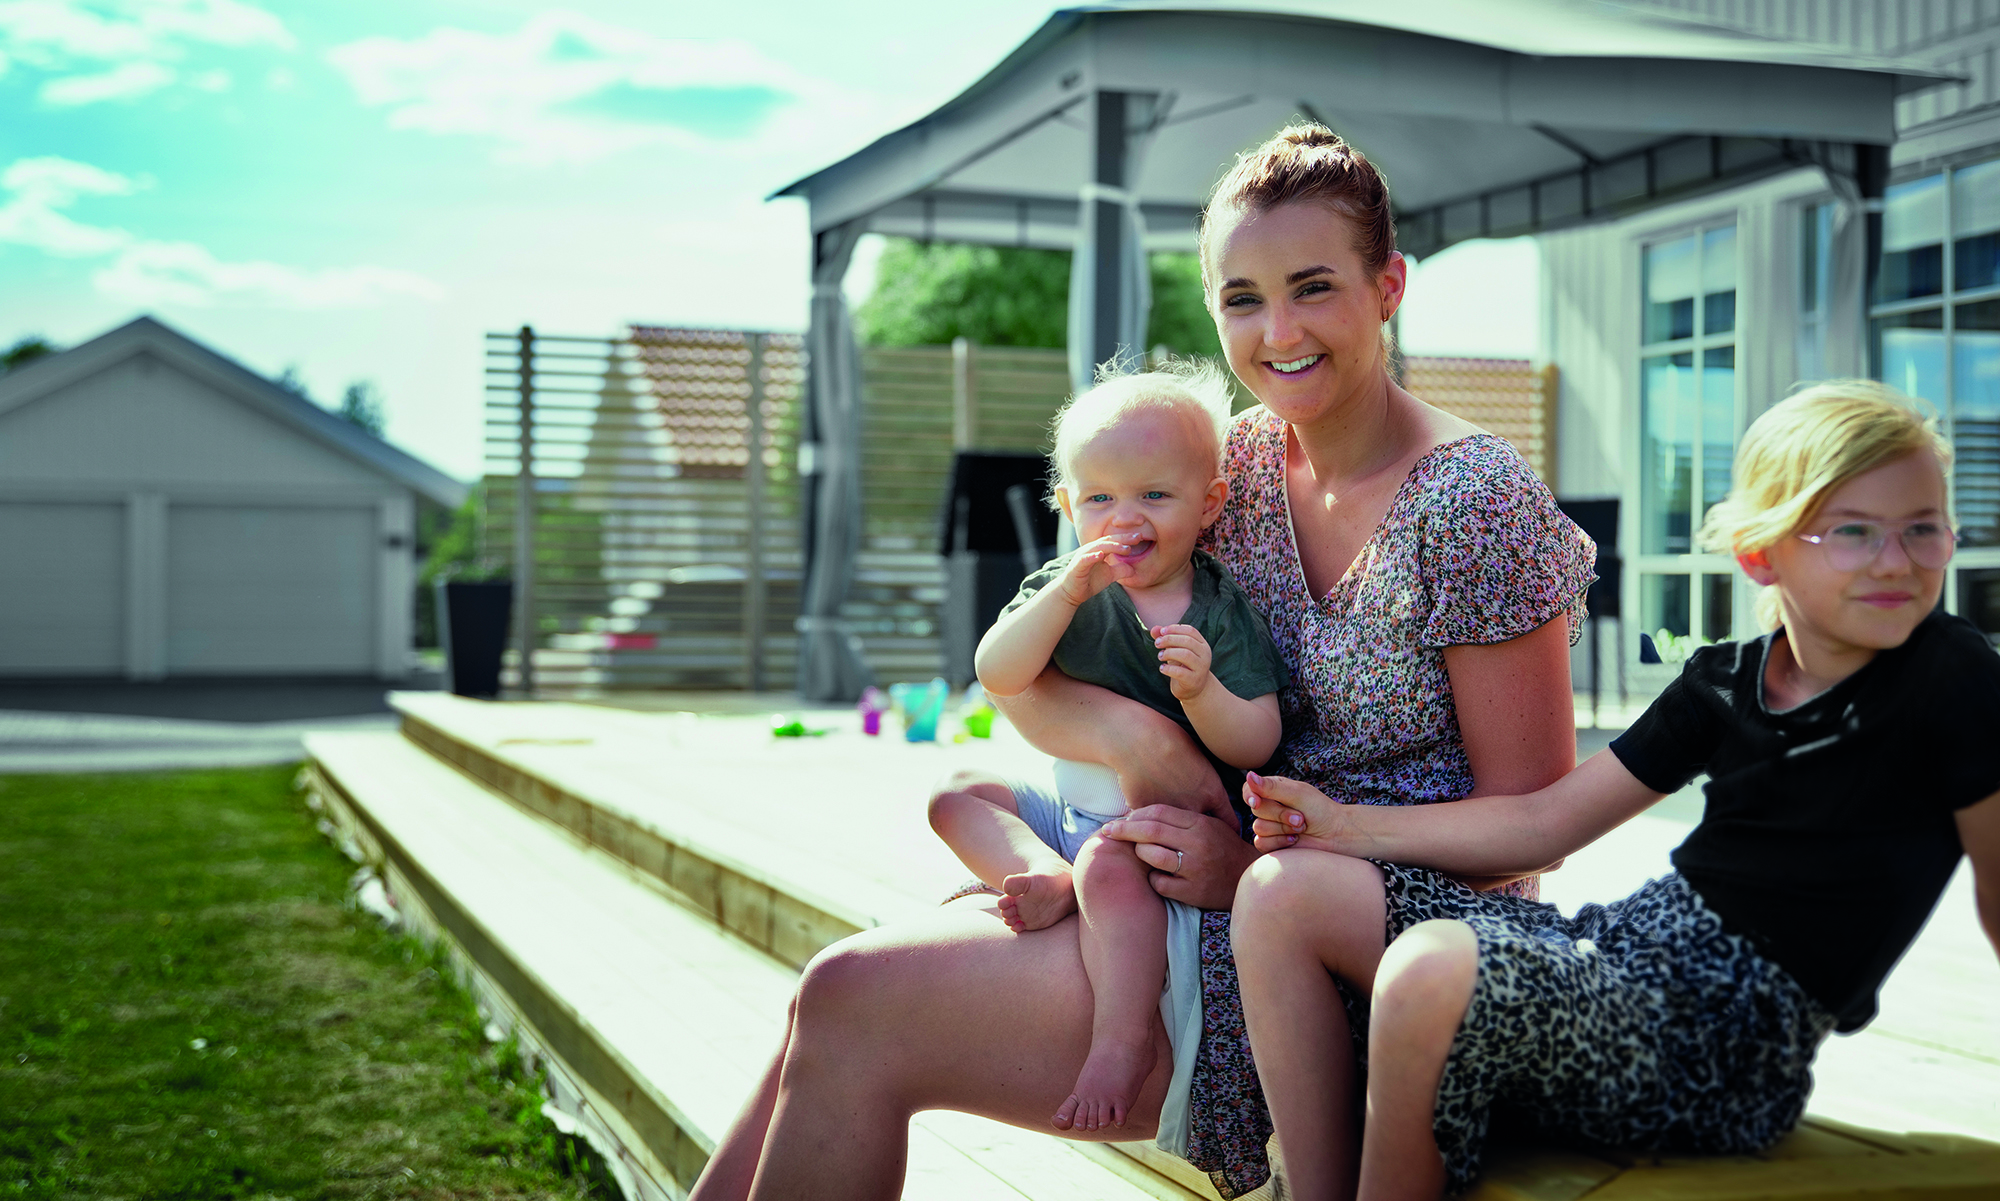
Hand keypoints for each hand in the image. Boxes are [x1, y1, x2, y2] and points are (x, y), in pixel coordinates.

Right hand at [1056, 535, 1139, 605]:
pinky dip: (1092, 556)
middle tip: (1138, 537)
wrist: (1072, 593)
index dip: (1127, 538)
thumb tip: (1134, 569)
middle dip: (1123, 538)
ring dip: (1112, 546)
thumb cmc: (1090, 581)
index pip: (1115, 541)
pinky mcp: (1077, 566)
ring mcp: (1083, 556)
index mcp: (1099, 550)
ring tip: (1125, 548)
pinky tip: (1101, 555)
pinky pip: (1085, 559)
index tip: (1141, 537)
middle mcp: (1091, 549)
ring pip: (1098, 547)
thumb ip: (1121, 570)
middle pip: (1109, 540)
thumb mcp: (1110, 575)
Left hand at [1098, 805, 1258, 909]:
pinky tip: (1158, 876)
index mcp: (1200, 824)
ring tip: (1139, 853)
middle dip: (1124, 830)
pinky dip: (1153, 879)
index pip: (1158, 813)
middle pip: (1150, 832)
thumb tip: (1140, 814)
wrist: (1248, 877)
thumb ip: (1180, 819)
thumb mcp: (1208, 825)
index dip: (1134, 815)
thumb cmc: (1222, 848)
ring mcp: (1195, 869)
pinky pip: (1159, 883)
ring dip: (1140, 853)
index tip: (1119, 819)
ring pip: (1152, 856)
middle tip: (1107, 831)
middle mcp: (1198, 844)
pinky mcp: (1193, 892)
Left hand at [1152, 623, 1213, 701]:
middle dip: (1169, 639)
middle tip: (1157, 643)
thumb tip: (1154, 629)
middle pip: (1188, 641)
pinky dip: (1168, 669)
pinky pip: (1180, 672)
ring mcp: (1201, 668)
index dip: (1175, 628)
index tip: (1162, 631)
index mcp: (1202, 645)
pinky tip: (1162, 668)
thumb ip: (1166, 638)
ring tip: (1160, 656)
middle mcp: (1205, 655)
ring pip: (1185, 654)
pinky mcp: (1193, 681)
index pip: (1191, 631)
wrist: (1193, 689)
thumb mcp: (1175, 650)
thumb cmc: (1183, 666)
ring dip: (1169, 653)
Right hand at [1244, 771, 1345, 851]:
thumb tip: (1248, 775)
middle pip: (1256, 810)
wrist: (1335, 835)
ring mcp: (1270, 826)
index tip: (1257, 801)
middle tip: (1300, 817)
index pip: (1248, 789)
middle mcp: (1269, 807)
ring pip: (1258, 828)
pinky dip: (1280, 842)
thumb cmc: (1320, 810)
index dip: (1250, 796)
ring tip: (1301, 828)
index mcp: (1273, 790)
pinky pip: (1261, 843)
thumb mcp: (1297, 794)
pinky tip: (1294, 840)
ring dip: (1283, 829)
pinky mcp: (1272, 844)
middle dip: (1280, 814)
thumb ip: (1271, 787)